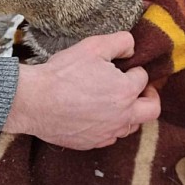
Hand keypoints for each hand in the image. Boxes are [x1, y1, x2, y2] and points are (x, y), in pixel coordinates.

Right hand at [4, 32, 160, 149]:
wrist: (33, 101)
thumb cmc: (62, 73)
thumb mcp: (93, 46)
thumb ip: (121, 42)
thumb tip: (132, 48)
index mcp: (126, 91)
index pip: (143, 78)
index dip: (134, 69)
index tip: (125, 67)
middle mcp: (122, 116)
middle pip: (152, 109)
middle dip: (149, 96)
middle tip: (138, 88)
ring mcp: (107, 132)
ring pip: (132, 126)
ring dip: (130, 112)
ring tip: (116, 100)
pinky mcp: (92, 143)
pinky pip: (111, 137)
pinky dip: (111, 126)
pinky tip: (98, 115)